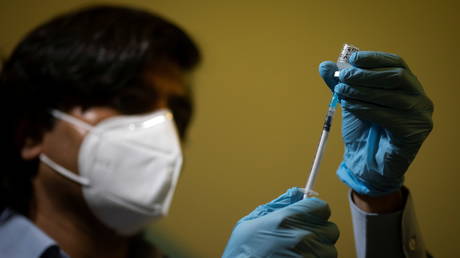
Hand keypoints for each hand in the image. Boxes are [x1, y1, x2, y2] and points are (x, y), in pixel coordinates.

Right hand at [222, 188, 338, 257]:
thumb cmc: (242, 253)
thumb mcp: (251, 222)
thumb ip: (278, 205)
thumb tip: (296, 193)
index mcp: (286, 219)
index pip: (321, 207)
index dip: (316, 211)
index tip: (311, 216)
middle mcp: (302, 237)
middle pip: (330, 229)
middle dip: (319, 232)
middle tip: (304, 237)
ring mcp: (309, 257)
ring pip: (330, 250)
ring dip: (319, 251)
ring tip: (300, 252)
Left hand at [319, 51, 432, 195]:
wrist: (366, 163)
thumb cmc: (363, 131)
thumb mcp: (350, 102)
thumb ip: (341, 84)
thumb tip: (324, 65)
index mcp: (407, 86)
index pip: (396, 63)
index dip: (374, 59)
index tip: (352, 59)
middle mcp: (419, 99)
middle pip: (396, 77)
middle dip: (366, 75)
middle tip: (343, 77)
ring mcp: (420, 116)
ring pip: (391, 96)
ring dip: (362, 91)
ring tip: (342, 92)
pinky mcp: (414, 133)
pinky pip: (388, 116)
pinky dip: (366, 109)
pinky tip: (349, 107)